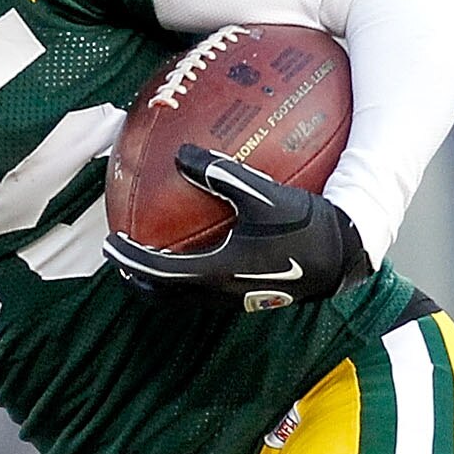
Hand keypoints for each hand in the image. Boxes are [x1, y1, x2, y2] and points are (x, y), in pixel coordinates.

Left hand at [106, 147, 369, 310]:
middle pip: (164, 294)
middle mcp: (220, 293)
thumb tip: (182, 154)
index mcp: (217, 271)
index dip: (130, 259)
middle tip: (121, 260)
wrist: (343, 255)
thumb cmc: (305, 225)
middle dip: (139, 279)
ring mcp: (235, 299)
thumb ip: (220, 174)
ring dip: (161, 283)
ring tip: (148, 262)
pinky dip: (187, 279)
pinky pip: (206, 292)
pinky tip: (197, 255)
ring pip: (184, 298)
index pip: (158, 271)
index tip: (111, 245)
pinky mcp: (250, 295)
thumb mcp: (262, 194)